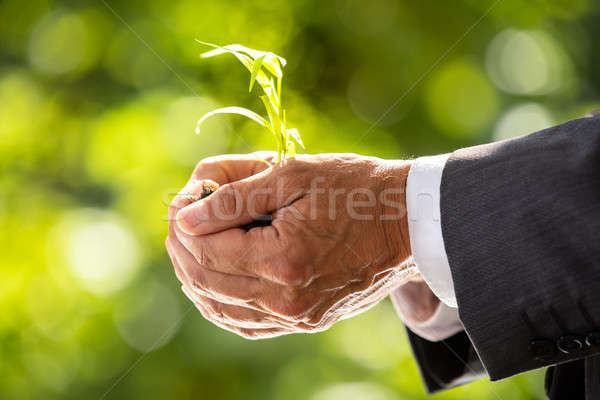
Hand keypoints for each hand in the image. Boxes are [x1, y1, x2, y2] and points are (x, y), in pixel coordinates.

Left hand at [166, 153, 417, 338]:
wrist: (407, 222)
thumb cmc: (354, 189)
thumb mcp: (293, 175)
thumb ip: (234, 197)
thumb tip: (186, 217)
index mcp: (283, 260)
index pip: (207, 249)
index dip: (184, 221)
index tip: (183, 197)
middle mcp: (286, 300)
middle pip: (206, 281)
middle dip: (182, 246)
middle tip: (180, 216)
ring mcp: (296, 317)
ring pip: (219, 307)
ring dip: (194, 275)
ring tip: (188, 244)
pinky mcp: (305, 321)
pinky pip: (246, 323)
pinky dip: (219, 301)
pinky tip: (212, 279)